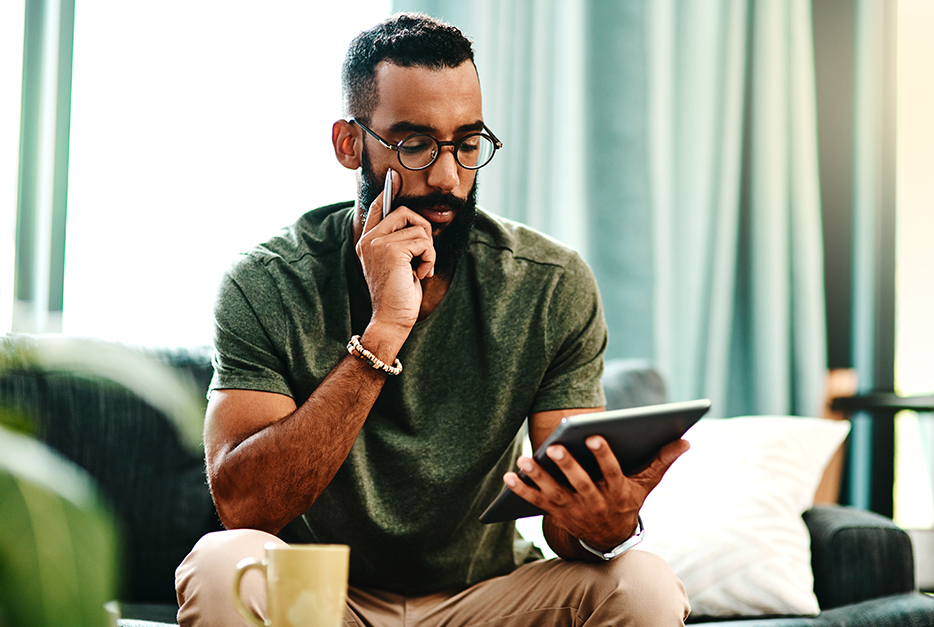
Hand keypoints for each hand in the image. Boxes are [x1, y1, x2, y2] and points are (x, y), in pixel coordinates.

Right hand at [355, 170, 436, 333]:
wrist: (391, 319)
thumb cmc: (399, 295)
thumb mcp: (399, 264)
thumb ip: (402, 242)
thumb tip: (419, 222)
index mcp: (367, 241)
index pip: (378, 207)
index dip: (388, 191)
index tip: (394, 177)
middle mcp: (369, 239)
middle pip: (405, 212)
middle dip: (423, 231)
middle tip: (422, 255)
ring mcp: (378, 243)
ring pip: (419, 227)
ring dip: (428, 250)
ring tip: (420, 268)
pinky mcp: (391, 250)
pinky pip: (424, 241)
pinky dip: (429, 258)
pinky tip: (420, 274)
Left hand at [504, 436, 689, 549]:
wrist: (609, 539)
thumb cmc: (627, 500)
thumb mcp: (646, 484)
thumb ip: (661, 461)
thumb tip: (686, 440)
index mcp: (617, 492)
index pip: (611, 472)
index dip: (603, 455)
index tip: (593, 435)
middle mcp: (595, 503)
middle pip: (580, 484)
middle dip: (568, 466)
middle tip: (555, 447)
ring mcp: (573, 510)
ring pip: (554, 493)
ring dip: (539, 477)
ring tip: (525, 459)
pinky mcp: (555, 513)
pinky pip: (536, 501)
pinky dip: (521, 490)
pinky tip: (508, 476)